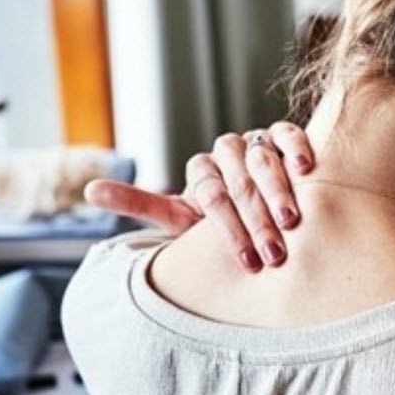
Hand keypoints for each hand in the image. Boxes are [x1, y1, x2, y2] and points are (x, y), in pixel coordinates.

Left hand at [85, 121, 313, 270]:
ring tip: (292, 221)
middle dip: (256, 221)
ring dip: (278, 191)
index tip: (247, 261)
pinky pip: (287, 133)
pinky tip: (306, 170)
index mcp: (200, 172)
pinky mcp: (281, 135)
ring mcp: (253, 142)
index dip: (228, 229)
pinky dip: (296, 148)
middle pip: (238, 182)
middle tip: (273, 254)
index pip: (211, 195)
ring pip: (261, 159)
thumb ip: (141, 204)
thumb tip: (88, 191)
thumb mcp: (179, 219)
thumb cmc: (216, 225)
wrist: (260, 211)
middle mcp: (224, 152)